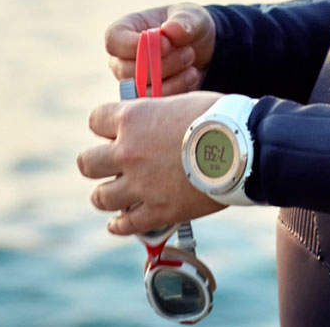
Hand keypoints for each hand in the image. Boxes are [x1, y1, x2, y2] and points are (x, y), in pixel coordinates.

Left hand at [77, 91, 221, 234]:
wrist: (242, 148)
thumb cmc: (218, 118)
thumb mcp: (179, 103)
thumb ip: (157, 115)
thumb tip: (154, 123)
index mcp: (132, 119)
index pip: (96, 120)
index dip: (104, 126)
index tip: (113, 131)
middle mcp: (128, 152)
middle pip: (87, 163)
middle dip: (96, 163)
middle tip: (109, 165)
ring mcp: (140, 185)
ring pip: (101, 197)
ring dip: (104, 195)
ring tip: (110, 195)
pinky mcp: (158, 211)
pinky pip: (127, 224)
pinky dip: (119, 225)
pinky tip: (117, 223)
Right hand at [104, 3, 215, 94]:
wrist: (204, 50)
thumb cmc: (189, 27)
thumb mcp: (192, 17)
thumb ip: (183, 21)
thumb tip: (170, 30)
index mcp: (124, 31)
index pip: (114, 41)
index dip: (135, 45)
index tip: (167, 44)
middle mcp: (122, 59)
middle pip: (126, 71)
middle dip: (161, 65)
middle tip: (188, 53)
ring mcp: (133, 82)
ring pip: (141, 91)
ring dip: (171, 80)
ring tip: (191, 65)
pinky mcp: (148, 100)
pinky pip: (156, 104)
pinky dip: (177, 91)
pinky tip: (192, 76)